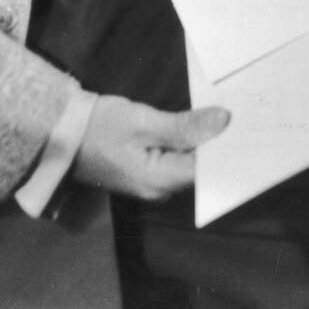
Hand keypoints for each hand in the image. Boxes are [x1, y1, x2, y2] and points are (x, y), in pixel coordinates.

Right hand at [72, 96, 229, 200]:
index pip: (206, 171)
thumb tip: (223, 121)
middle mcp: (158, 190)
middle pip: (199, 170)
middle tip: (244, 117)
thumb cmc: (98, 125)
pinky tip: (199, 125)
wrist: (59, 133)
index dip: (227, 150)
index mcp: (159, 182)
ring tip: (227, 117)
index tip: (248, 128)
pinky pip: (175, 161)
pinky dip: (188, 144)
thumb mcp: (141, 120)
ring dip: (204, 143)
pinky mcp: (144, 172)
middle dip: (218, 145)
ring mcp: (150, 184)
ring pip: (187, 165)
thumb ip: (182, 125)